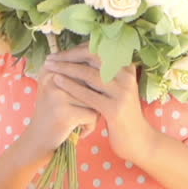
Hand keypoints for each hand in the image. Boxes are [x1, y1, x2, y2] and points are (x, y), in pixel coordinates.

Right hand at [21, 64, 99, 162]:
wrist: (38, 140)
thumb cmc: (54, 113)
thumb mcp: (59, 89)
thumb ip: (77, 74)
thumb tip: (107, 66)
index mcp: (51, 68)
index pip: (83, 66)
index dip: (91, 83)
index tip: (83, 98)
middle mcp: (52, 78)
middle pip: (90, 82)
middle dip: (94, 98)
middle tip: (86, 111)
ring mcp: (57, 95)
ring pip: (94, 99)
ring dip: (94, 113)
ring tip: (81, 121)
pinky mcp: (64, 113)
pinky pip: (92, 115)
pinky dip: (90, 125)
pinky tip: (80, 131)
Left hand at [41, 43, 153, 163]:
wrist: (137, 139)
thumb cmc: (119, 112)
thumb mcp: (114, 88)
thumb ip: (101, 73)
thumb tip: (74, 55)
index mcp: (126, 68)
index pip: (99, 50)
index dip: (77, 49)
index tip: (59, 53)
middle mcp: (127, 76)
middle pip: (94, 58)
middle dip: (69, 56)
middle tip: (51, 58)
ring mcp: (122, 93)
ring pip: (90, 74)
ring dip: (66, 68)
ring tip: (49, 67)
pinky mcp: (115, 109)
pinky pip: (88, 94)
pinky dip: (71, 86)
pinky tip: (57, 81)